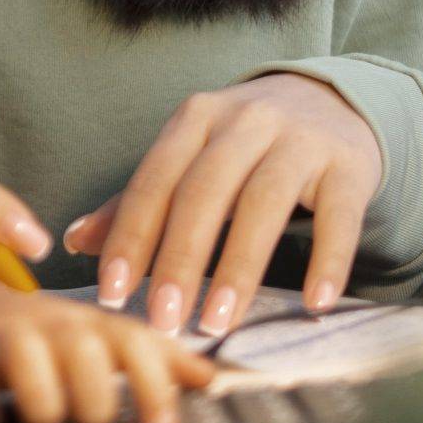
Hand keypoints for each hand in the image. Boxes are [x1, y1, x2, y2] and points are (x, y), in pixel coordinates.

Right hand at [0, 260, 213, 422]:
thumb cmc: (37, 334)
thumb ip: (155, 358)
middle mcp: (48, 322)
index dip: (153, 383)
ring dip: (42, 407)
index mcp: (89, 322)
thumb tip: (217, 379)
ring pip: (26, 365)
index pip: (132, 341)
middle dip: (93, 398)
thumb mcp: (96, 337)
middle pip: (84, 351)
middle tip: (90, 422)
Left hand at [62, 73, 381, 336]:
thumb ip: (139, 200)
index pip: (154, 180)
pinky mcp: (348, 166)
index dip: (130, 236)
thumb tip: (74, 240)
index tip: (110, 293)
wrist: (331, 100)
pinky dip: (328, 260)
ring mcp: (300, 139)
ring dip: (239, 267)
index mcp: (195, 118)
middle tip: (163, 320)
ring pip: (265, 203)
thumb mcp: (191, 155)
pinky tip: (314, 303)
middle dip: (179, 259)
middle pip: (204, 191)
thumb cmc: (246, 142)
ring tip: (218, 322)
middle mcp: (245, 121)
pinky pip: (338, 216)